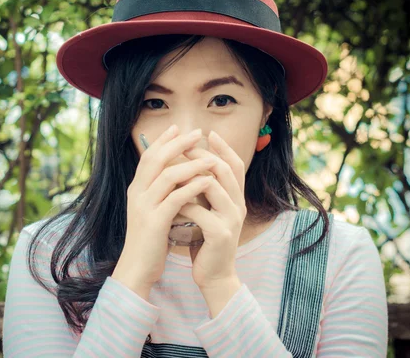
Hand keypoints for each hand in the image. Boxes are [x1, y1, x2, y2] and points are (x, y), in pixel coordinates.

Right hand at [113, 125, 218, 296]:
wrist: (137, 268)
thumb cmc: (149, 241)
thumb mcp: (151, 211)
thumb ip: (159, 193)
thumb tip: (173, 176)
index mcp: (136, 189)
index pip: (148, 157)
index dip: (163, 141)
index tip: (179, 128)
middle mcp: (137, 194)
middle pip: (155, 159)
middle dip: (177, 144)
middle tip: (196, 133)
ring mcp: (144, 207)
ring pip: (167, 176)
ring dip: (190, 164)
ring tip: (210, 157)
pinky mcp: (154, 222)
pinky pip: (175, 198)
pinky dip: (192, 188)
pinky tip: (207, 182)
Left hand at [179, 130, 246, 289]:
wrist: (214, 276)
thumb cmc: (206, 240)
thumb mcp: (209, 211)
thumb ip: (205, 191)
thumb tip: (189, 163)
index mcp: (237, 198)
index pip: (235, 165)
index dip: (224, 147)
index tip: (208, 132)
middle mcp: (239, 206)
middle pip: (224, 169)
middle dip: (202, 155)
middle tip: (183, 147)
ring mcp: (231, 220)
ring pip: (212, 186)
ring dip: (190, 176)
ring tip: (172, 170)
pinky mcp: (220, 235)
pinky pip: (199, 211)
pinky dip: (183, 203)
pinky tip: (170, 200)